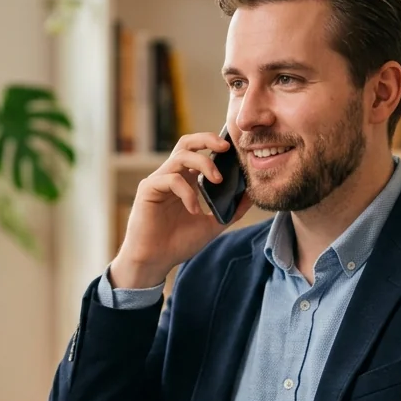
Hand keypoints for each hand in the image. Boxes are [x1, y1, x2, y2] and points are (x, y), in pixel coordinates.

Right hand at [110, 131, 252, 288]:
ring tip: (217, 181)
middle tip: (226, 147)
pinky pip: (171, 179)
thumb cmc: (178, 243)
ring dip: (203, 163)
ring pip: (181, 156)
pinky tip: (194, 210)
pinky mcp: (148, 189)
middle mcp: (172, 176)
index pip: (199, 152)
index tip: (236, 151)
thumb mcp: (213, 224)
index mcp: (186, 180)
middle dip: (207, 139)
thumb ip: (232, 209)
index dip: (216, 145)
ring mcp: (159, 181)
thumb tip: (252, 194)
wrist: (155, 261)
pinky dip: (187, 193)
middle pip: (187, 143)